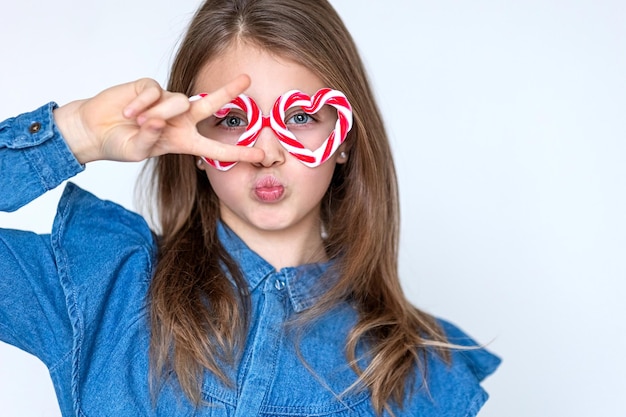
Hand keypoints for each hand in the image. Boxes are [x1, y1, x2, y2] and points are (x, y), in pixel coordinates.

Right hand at [53, 76, 263, 164]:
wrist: (94, 130)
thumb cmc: (118, 144)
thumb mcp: (137, 151)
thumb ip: (151, 139)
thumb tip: (160, 121)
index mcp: (183, 140)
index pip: (215, 147)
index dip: (238, 152)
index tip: (262, 156)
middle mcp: (179, 119)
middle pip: (209, 104)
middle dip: (228, 92)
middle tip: (247, 80)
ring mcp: (165, 102)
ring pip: (175, 101)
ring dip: (156, 113)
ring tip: (136, 122)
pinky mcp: (149, 87)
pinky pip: (154, 92)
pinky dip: (140, 103)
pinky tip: (128, 112)